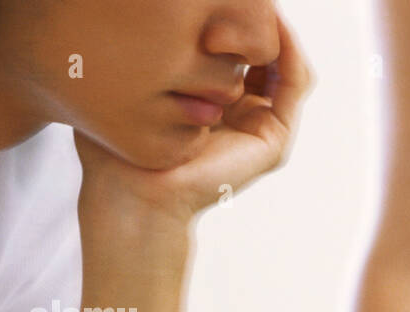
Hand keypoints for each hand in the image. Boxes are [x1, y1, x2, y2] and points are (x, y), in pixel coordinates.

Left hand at [75, 17, 311, 224]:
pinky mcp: (273, 139)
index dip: (230, 12)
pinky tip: (270, 23)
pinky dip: (288, 49)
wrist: (132, 194)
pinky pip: (294, 83)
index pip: (233, 44)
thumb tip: (127, 1)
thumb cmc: (116, 145)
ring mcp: (260, 124)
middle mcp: (240, 110)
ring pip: (284, 60)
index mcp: (210, 98)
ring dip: (276, 25)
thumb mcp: (126, 81)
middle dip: (256, 12)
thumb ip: (140, 48)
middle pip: (262, 48)